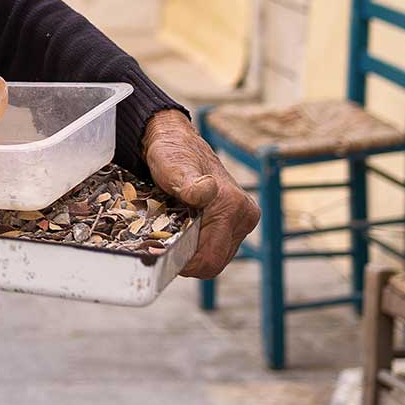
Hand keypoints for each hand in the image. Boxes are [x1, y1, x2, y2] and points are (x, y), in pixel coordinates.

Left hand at [142, 110, 259, 277]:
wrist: (174, 139)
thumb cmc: (171, 153)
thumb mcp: (172, 167)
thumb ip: (188, 183)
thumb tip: (206, 191)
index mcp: (233, 207)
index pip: (211, 258)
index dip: (184, 264)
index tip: (160, 254)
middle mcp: (244, 215)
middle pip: (215, 261)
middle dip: (188, 260)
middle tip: (161, 247)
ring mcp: (242, 219)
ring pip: (216, 256)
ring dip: (193, 253)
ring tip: (170, 237)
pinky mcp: (235, 221)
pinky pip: (216, 246)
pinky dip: (198, 246)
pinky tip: (181, 233)